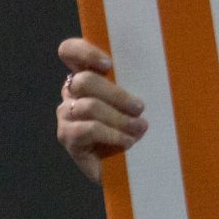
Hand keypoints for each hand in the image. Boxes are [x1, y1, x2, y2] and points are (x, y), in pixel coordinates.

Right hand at [55, 38, 146, 184]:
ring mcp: (66, 115)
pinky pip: (88, 129)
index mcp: (87, 75)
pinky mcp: (67, 137)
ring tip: (140, 128)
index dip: (84, 52)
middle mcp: (71, 93)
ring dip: (119, 118)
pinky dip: (112, 134)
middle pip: (84, 80)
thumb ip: (134, 81)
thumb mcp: (137, 100)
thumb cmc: (137, 126)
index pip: (69, 51)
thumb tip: (151, 67)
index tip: (108, 63)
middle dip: (116, 94)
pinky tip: (127, 142)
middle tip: (140, 108)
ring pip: (89, 106)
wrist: (132, 167)